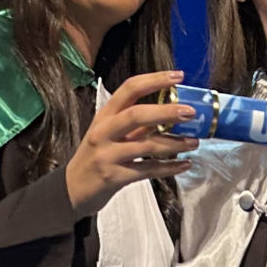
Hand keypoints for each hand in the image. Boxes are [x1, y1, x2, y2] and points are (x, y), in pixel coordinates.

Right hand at [63, 70, 196, 217]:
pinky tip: (185, 164)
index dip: (155, 80)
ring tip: (194, 142)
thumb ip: (132, 124)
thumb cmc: (95, 157)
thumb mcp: (107, 134)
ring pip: (147, 146)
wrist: (72, 189)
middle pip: (137, 115)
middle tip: (191, 112)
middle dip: (167, 112)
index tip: (178, 76)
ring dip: (174, 144)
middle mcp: (104, 132)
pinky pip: (148, 171)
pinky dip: (169, 168)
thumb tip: (169, 112)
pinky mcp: (114, 177)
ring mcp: (107, 155)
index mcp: (104, 116)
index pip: (129, 89)